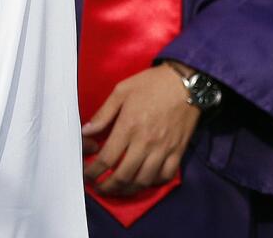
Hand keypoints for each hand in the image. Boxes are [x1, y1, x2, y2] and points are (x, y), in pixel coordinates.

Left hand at [81, 64, 199, 196]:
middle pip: (123, 176)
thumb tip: (86, 131)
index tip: (87, 176)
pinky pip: (165, 176)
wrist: (185, 83)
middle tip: (99, 188)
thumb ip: (103, 113)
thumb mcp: (121, 91)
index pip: (106, 159)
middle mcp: (145, 142)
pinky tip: (143, 181)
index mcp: (128, 126)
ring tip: (117, 189)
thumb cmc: (151, 84)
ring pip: (143, 181)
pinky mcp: (177, 152)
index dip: (93, 172)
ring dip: (127, 190)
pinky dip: (153, 184)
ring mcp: (163, 149)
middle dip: (107, 187)